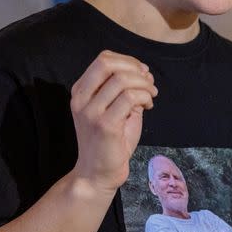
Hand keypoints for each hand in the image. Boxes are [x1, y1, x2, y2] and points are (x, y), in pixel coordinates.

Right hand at [69, 50, 157, 194]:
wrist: (98, 172)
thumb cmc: (110, 140)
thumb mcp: (114, 107)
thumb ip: (126, 88)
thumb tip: (144, 71)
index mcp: (81, 91)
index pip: (103, 59)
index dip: (128, 61)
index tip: (142, 73)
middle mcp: (81, 98)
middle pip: (108, 63)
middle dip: (134, 68)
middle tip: (148, 83)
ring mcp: (91, 111)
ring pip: (122, 80)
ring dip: (144, 85)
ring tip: (151, 96)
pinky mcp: (105, 124)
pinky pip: (130, 98)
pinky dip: (145, 97)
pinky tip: (147, 107)